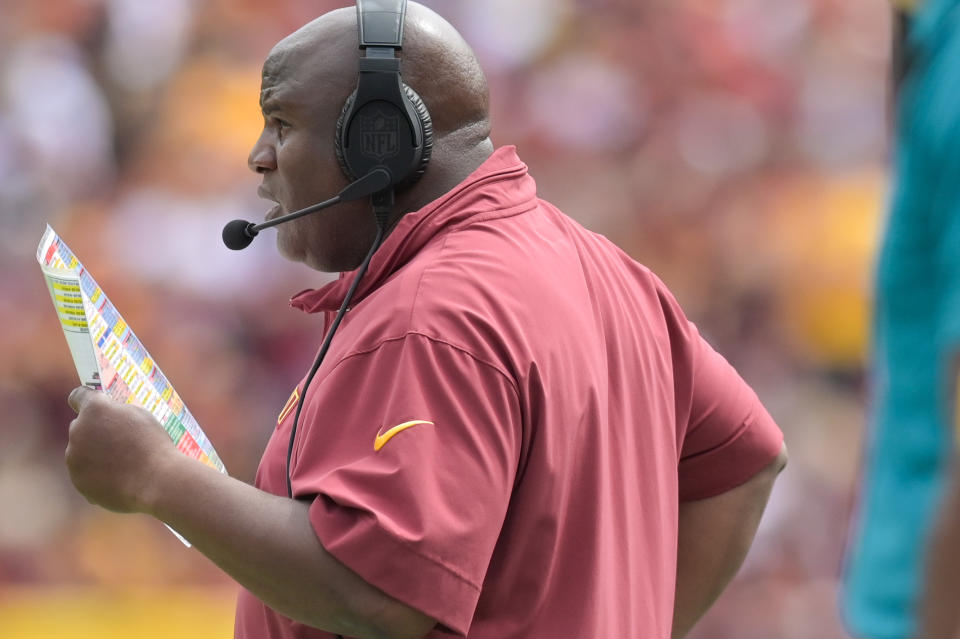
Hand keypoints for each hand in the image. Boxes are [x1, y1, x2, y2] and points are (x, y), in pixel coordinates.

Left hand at [66, 386, 177, 513]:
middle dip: (94, 431)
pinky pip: (85, 473)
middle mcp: (78, 430)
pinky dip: (97, 475)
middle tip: (117, 440)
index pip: (78, 396)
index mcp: (95, 409)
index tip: (92, 404)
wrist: (155, 481)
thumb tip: (107, 418)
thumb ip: (116, 414)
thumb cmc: (153, 445)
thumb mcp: (140, 416)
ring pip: (80, 451)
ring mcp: (75, 457)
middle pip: (80, 426)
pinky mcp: (78, 480)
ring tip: (122, 463)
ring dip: (94, 454)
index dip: (85, 399)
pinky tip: (119, 478)